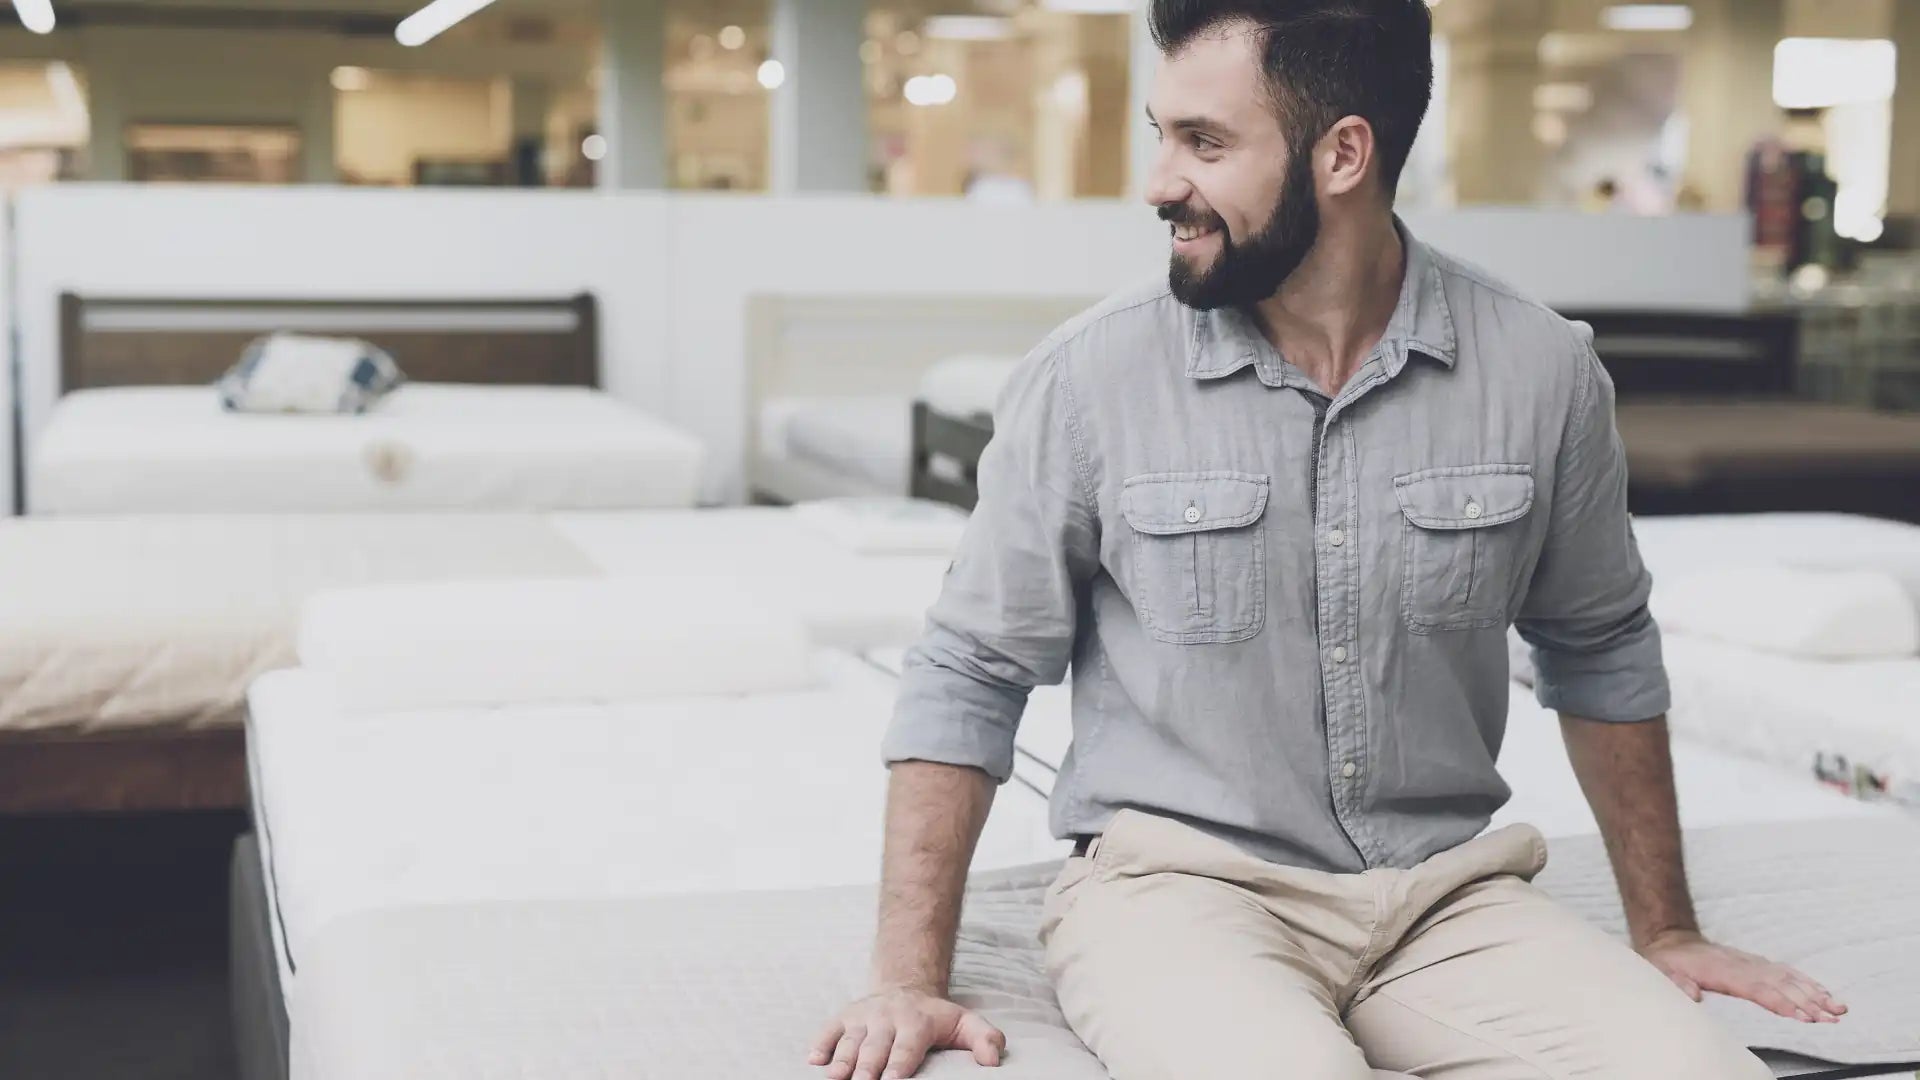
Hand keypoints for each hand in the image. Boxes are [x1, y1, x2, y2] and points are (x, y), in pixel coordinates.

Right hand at [810, 986, 1005, 1079]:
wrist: (905, 987)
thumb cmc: (935, 1017)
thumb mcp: (966, 1023)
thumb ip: (985, 1039)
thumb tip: (993, 1062)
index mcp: (917, 1022)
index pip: (907, 1046)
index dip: (899, 1064)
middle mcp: (887, 1018)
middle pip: (875, 1047)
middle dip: (866, 1068)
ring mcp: (864, 1017)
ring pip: (850, 1041)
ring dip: (842, 1061)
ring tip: (835, 1079)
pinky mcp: (845, 1017)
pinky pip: (829, 1030)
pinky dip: (820, 1044)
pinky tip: (814, 1060)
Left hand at [1639, 929, 1846, 1022]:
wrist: (1670, 940)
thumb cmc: (1667, 961)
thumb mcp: (1661, 971)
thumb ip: (1676, 983)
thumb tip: (1691, 994)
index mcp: (1723, 972)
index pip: (1758, 989)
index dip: (1781, 1002)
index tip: (1803, 1016)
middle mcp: (1744, 966)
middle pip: (1781, 985)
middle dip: (1809, 1002)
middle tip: (1833, 1018)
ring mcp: (1752, 963)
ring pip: (1789, 978)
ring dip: (1815, 993)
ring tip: (1839, 1008)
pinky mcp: (1756, 964)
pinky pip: (1786, 972)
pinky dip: (1807, 982)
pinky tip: (1824, 993)